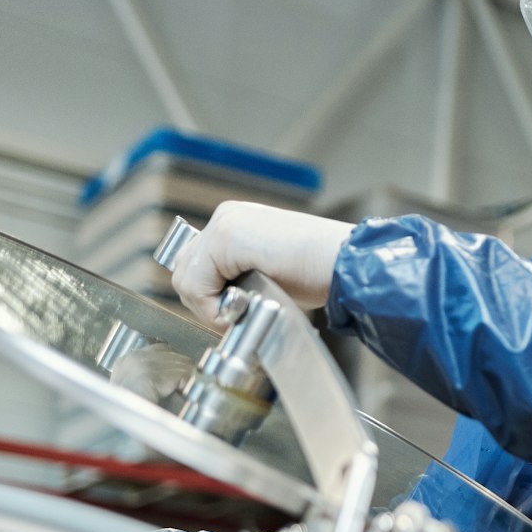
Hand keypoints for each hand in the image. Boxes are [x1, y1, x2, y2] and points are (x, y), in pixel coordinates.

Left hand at [169, 201, 354, 322]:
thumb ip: (240, 277)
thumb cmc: (322, 273)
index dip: (210, 295)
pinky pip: (196, 284)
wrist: (346, 263)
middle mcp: (226, 217)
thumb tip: (219, 303)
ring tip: (242, 311)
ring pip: (185, 278)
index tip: (235, 311)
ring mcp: (224, 224)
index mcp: (237, 221)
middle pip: (184, 269)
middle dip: (205, 302)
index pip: (196, 263)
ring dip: (209, 305)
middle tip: (236, 315)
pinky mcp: (226, 238)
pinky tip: (242, 308)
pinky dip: (213, 307)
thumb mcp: (271, 272)